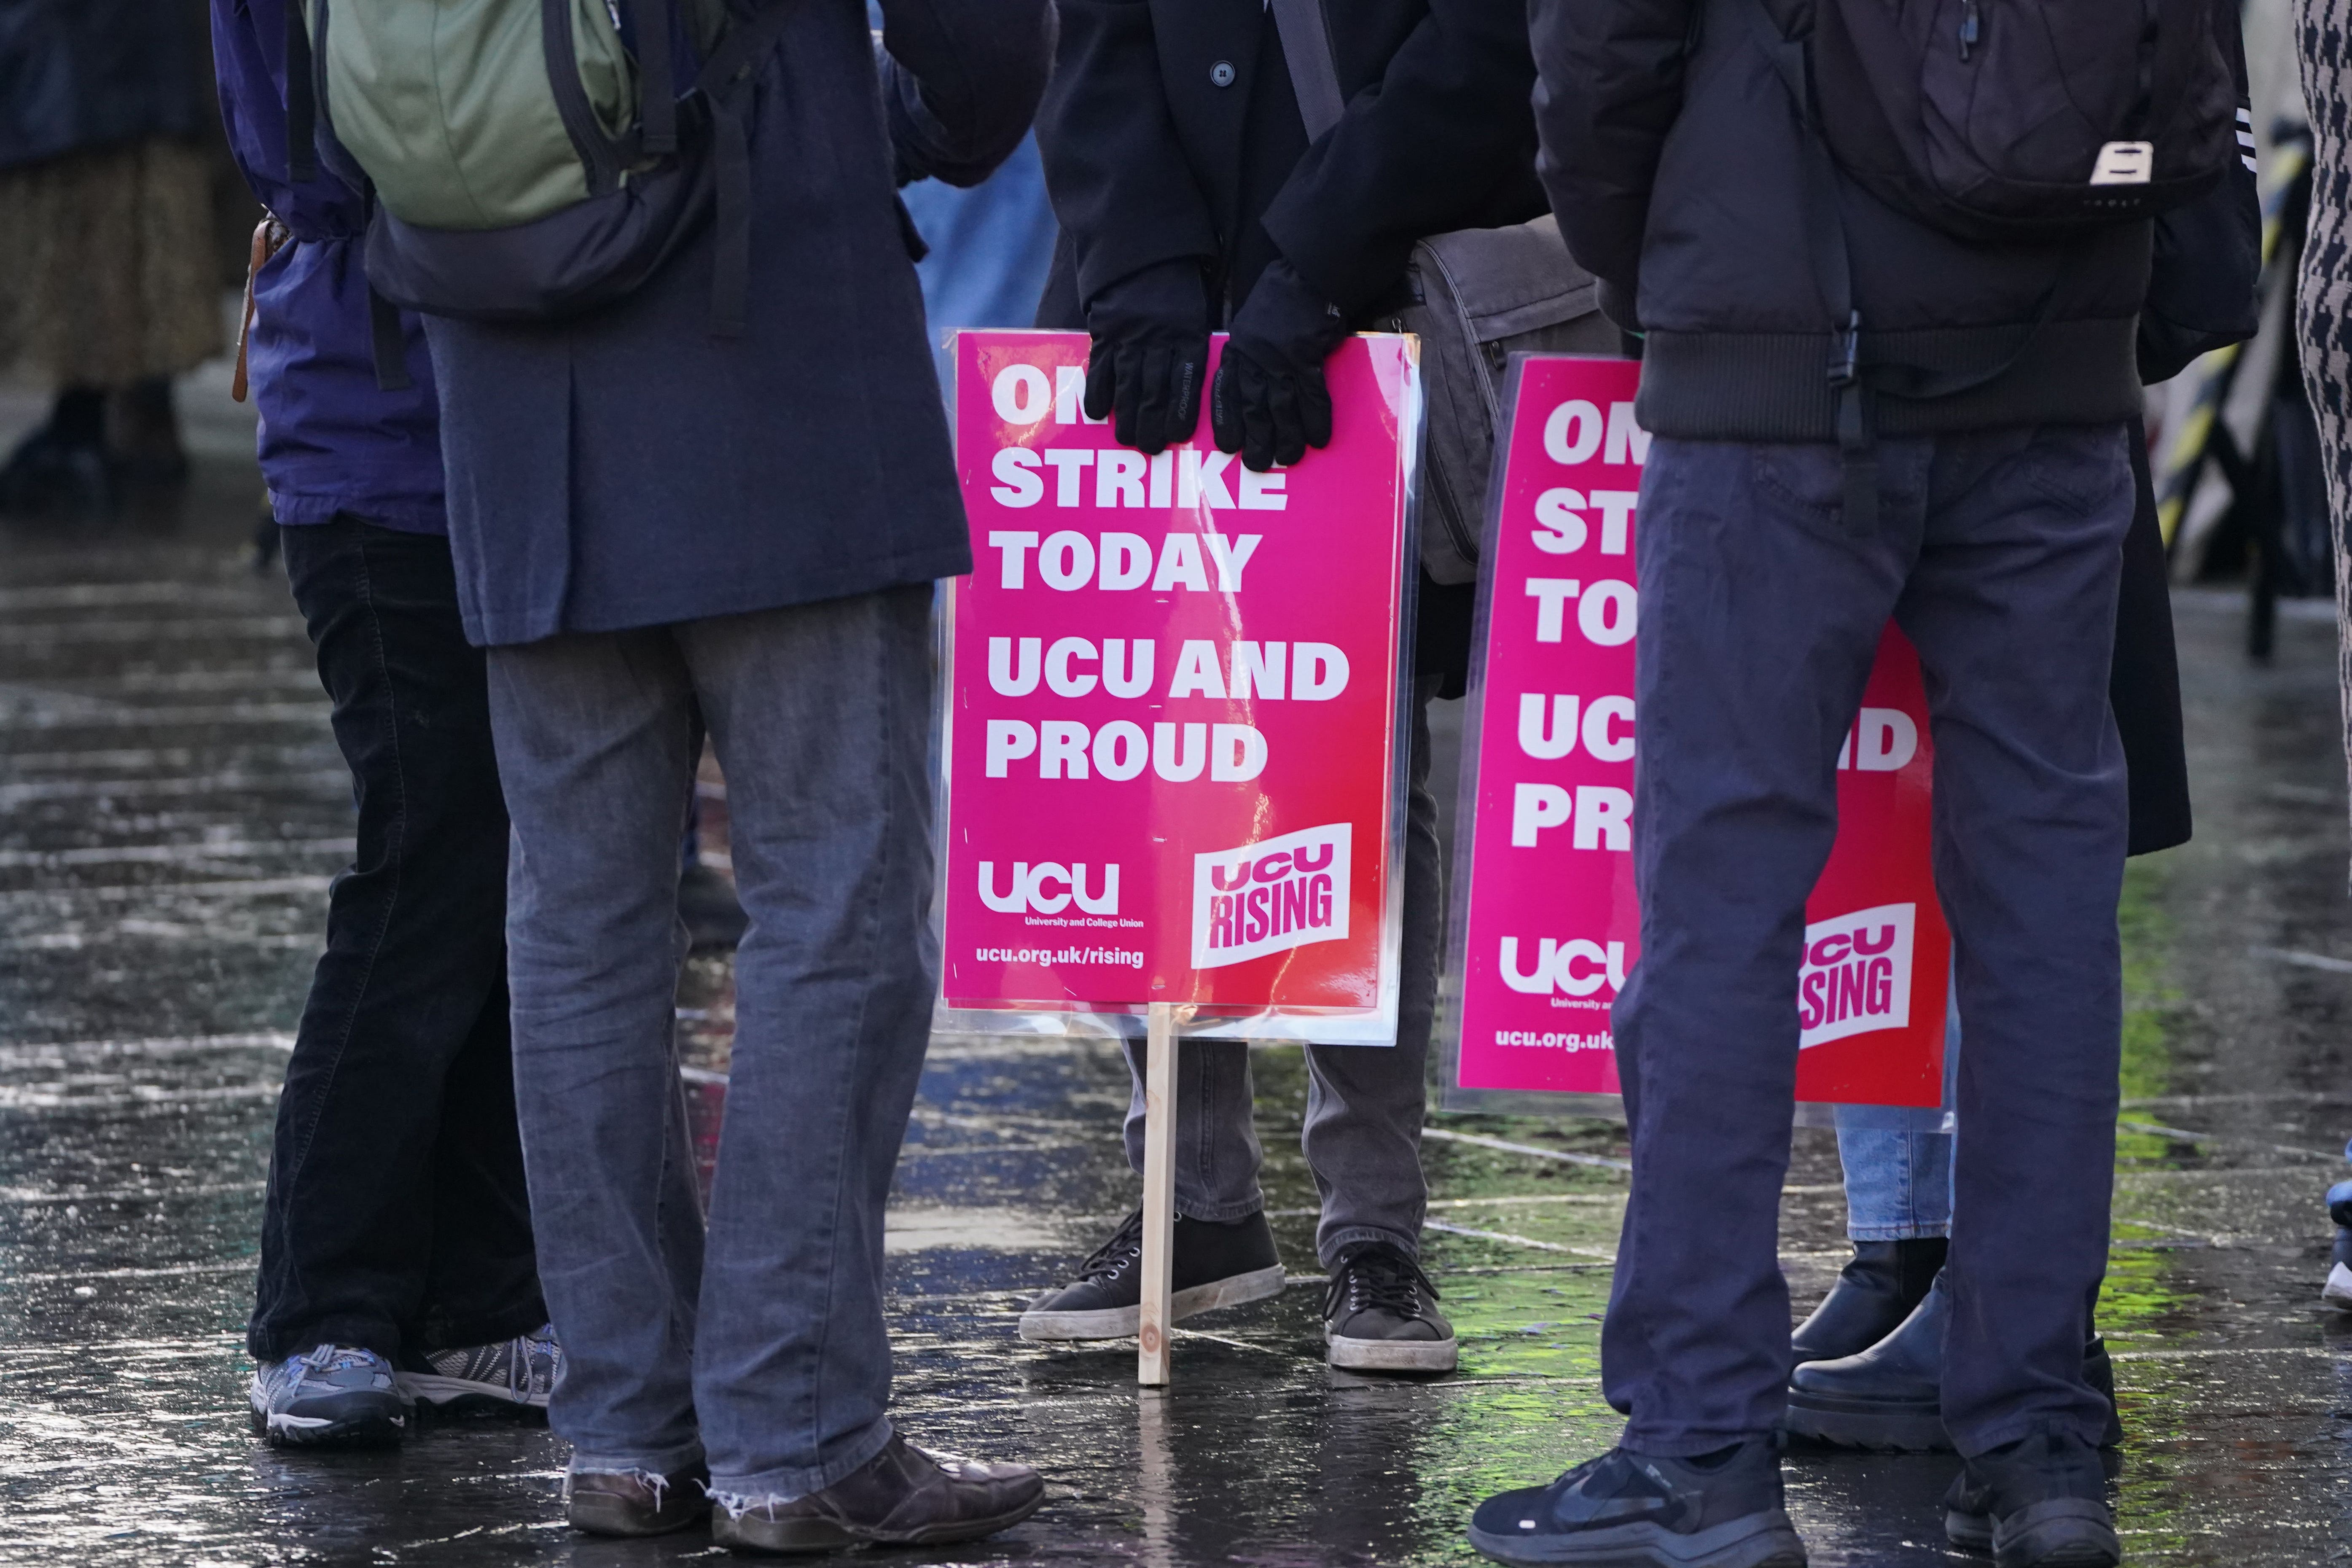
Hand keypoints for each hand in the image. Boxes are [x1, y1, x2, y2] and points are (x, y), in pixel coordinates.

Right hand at [1083, 260, 1211, 454]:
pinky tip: (1098, 413)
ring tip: (1126, 440)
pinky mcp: (1104, 329)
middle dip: (1152, 422)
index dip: (1181, 410)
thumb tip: (1192, 392)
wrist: (1141, 251)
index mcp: (1188, 332)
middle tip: (1150, 449)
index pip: (1186, 379)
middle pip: (1156, 387)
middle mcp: (1158, 336)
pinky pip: (1099, 365)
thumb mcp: (1197, 313)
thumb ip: (1193, 348)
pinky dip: (1097, 391)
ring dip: (1127, 415)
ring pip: (1128, 382)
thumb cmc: (1177, 289)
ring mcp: (1129, 333)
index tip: (1177, 437)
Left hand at [1211, 259, 1349, 471]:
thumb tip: (1250, 395)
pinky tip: (1318, 438)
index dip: (1227, 421)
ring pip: (1281, 405)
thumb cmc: (1278, 305)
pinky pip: (1312, 393)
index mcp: (1237, 350)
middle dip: (1255, 438)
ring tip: (1289, 458)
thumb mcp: (1248, 329)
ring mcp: (1281, 356)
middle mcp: (1254, 357)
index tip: (1227, 446)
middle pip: (1252, 405)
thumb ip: (1245, 359)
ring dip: (1286, 435)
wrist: (1305, 275)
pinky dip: (1316, 417)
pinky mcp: (1308, 354)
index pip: (1225, 391)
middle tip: (1257, 465)